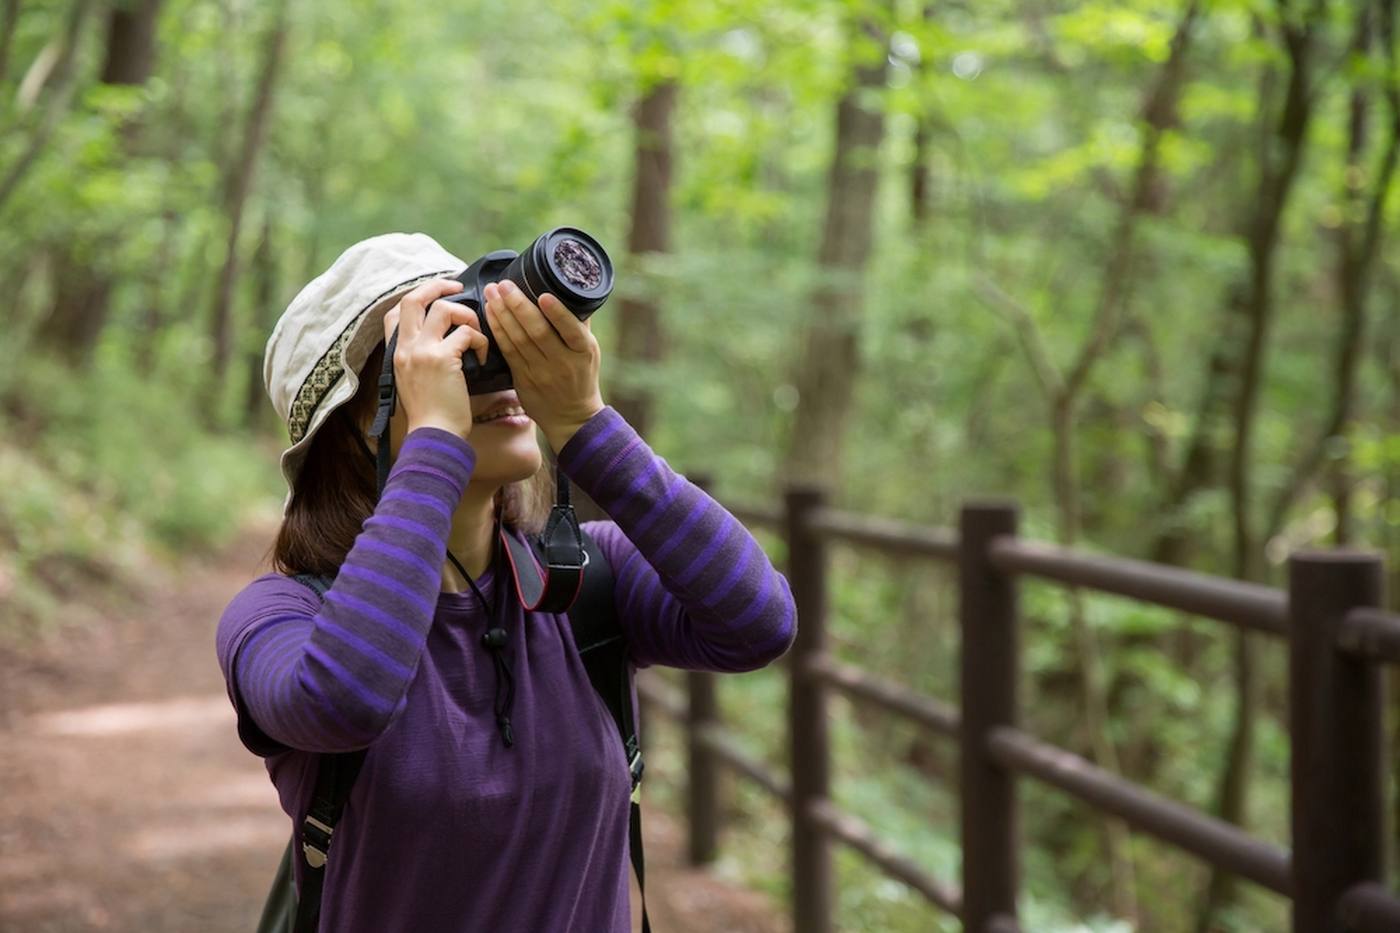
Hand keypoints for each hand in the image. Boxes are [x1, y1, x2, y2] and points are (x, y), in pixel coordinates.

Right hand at [382, 278, 488, 439]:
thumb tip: (443, 342)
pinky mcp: (443, 359)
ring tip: (475, 334)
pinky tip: (482, 357)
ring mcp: (422, 352)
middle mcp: (406, 348)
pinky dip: (480, 341)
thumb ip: (419, 359)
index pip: (395, 312)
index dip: (416, 296)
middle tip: (458, 287)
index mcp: (397, 353)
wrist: (434, 436)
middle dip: (438, 286)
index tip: (437, 296)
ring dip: (466, 316)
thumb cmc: (431, 415)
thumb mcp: (413, 382)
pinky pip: (466, 333)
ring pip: (444, 308)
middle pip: (413, 299)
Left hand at [482, 279, 604, 450]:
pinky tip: (490, 314)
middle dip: (518, 306)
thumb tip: (570, 291)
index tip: (543, 295)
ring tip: (492, 293)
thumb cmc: (582, 378)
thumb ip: (579, 325)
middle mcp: (563, 363)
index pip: (571, 330)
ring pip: (518, 340)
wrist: (572, 417)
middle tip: (504, 285)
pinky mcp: (523, 379)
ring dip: (502, 314)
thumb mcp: (590, 352)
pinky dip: (498, 331)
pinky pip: (507, 352)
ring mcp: (541, 373)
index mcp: (583, 352)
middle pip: (538, 332)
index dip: (557, 313)